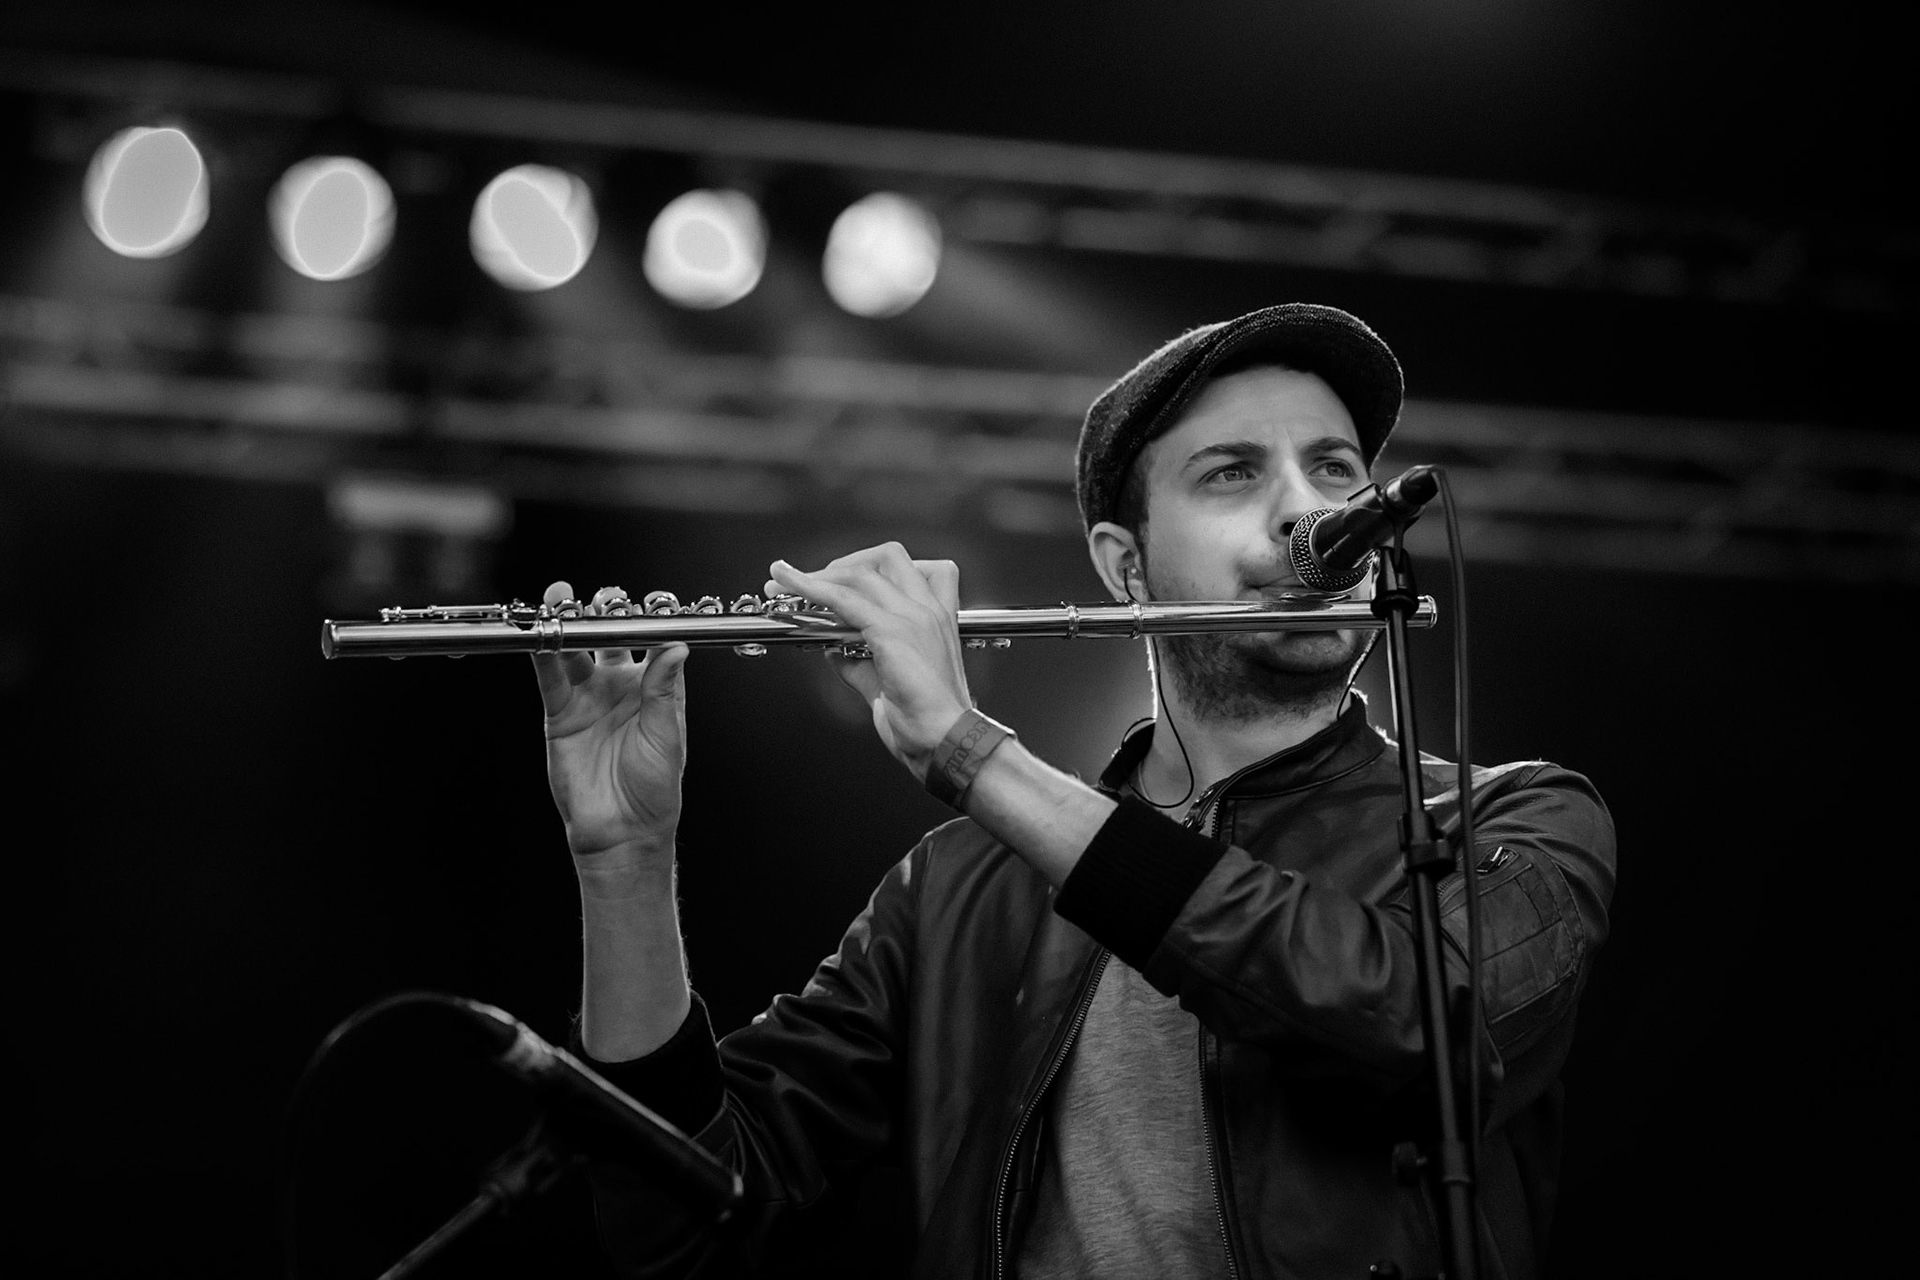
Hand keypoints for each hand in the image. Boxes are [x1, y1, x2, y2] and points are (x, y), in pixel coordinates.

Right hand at [532, 581, 688, 864]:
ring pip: (575, 651)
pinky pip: (550, 679)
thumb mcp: (666, 736)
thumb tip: (676, 647)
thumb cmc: (654, 789)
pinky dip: (543, 656)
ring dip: (567, 625)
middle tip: (600, 599)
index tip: (643, 604)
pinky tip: (540, 636)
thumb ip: (664, 690)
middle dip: (602, 613)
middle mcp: (620, 687)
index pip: (648, 642)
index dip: (644, 620)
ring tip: (561, 600)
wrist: (621, 830)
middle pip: (608, 638)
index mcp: (654, 689)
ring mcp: (589, 698)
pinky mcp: (561, 715)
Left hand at [767, 543, 972, 780]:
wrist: (946, 741)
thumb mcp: (888, 684)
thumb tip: (833, 651)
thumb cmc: (927, 722)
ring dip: (817, 576)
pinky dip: (810, 588)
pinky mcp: (892, 631)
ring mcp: (912, 617)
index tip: (839, 579)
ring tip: (786, 584)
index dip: (871, 566)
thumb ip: (860, 663)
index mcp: (937, 618)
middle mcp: (928, 609)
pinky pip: (843, 599)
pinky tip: (789, 585)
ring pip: (859, 574)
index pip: (910, 569)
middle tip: (813, 583)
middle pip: (886, 557)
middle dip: (845, 564)